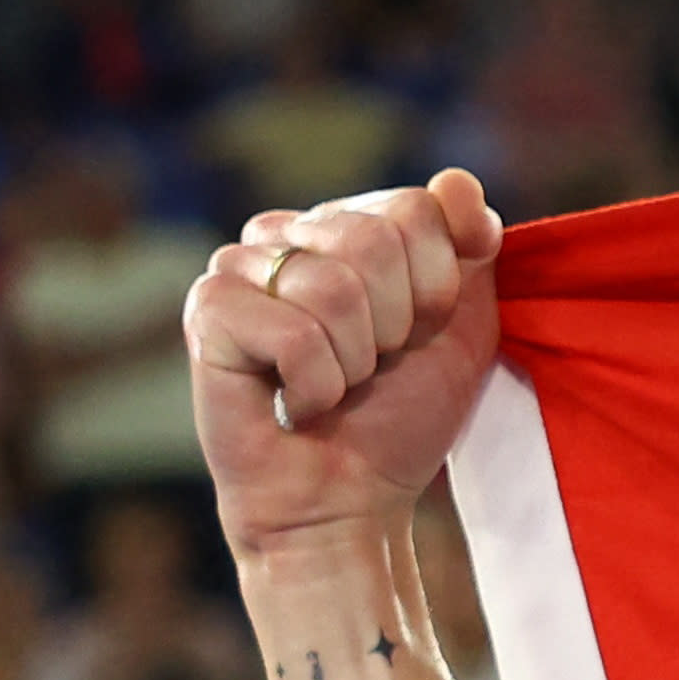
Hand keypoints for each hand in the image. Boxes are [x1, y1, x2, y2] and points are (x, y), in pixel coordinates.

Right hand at [186, 172, 507, 574]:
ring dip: (353, 362)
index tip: (415, 335)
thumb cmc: (399, 415)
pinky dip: (315, 385)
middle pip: (374, 238)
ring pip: (333, 288)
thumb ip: (471, 248)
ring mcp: (240, 264)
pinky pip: (292, 332)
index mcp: (349, 223)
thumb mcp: (463, 326)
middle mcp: (289, 231)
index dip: (437, 288)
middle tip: (371, 367)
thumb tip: (455, 179)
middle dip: (396, 326)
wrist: (349, 499)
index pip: (418, 208)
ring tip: (332, 386)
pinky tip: (292, 401)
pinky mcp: (207, 309)